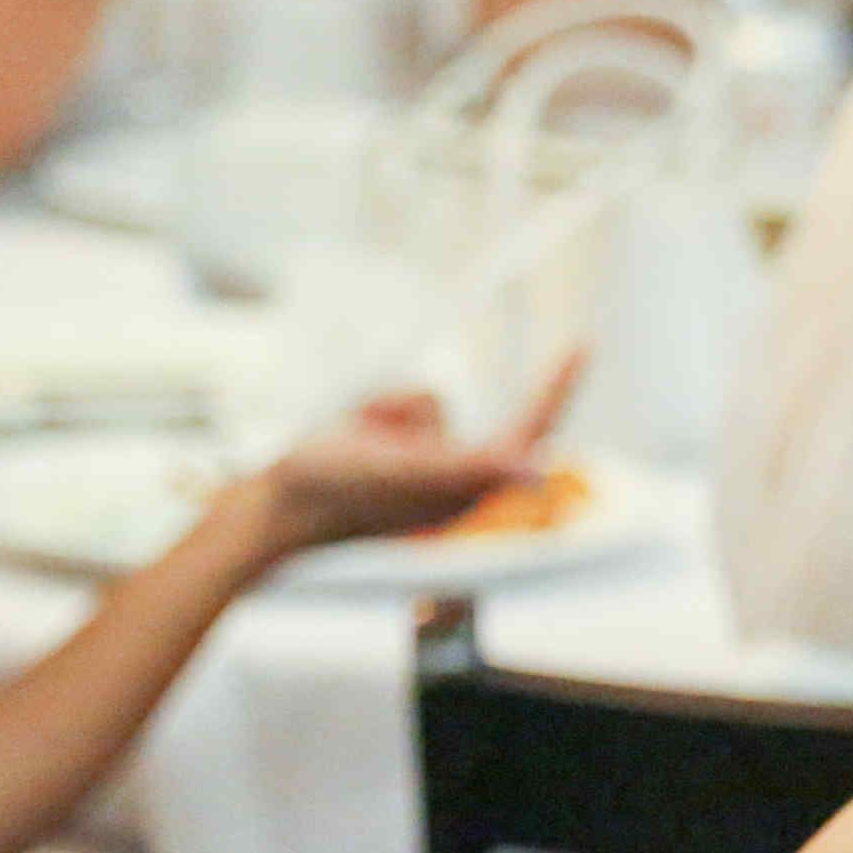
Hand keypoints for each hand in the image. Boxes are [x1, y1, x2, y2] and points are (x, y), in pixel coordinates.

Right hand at [240, 357, 576, 558]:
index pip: (525, 436)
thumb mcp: (405, 473)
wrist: (270, 508)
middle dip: (420, 411)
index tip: (582, 345)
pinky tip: (349, 432)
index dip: (554, 392)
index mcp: (466, 492)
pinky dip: (376, 408)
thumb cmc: (334, 491)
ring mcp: (422, 469)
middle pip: (469, 418)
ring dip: (393, 406)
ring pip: (430, 402)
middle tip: (415, 406)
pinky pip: (403, 406)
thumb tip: (536, 472)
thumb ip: (470, 470)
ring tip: (357, 436)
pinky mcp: (394, 456)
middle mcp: (453, 484)